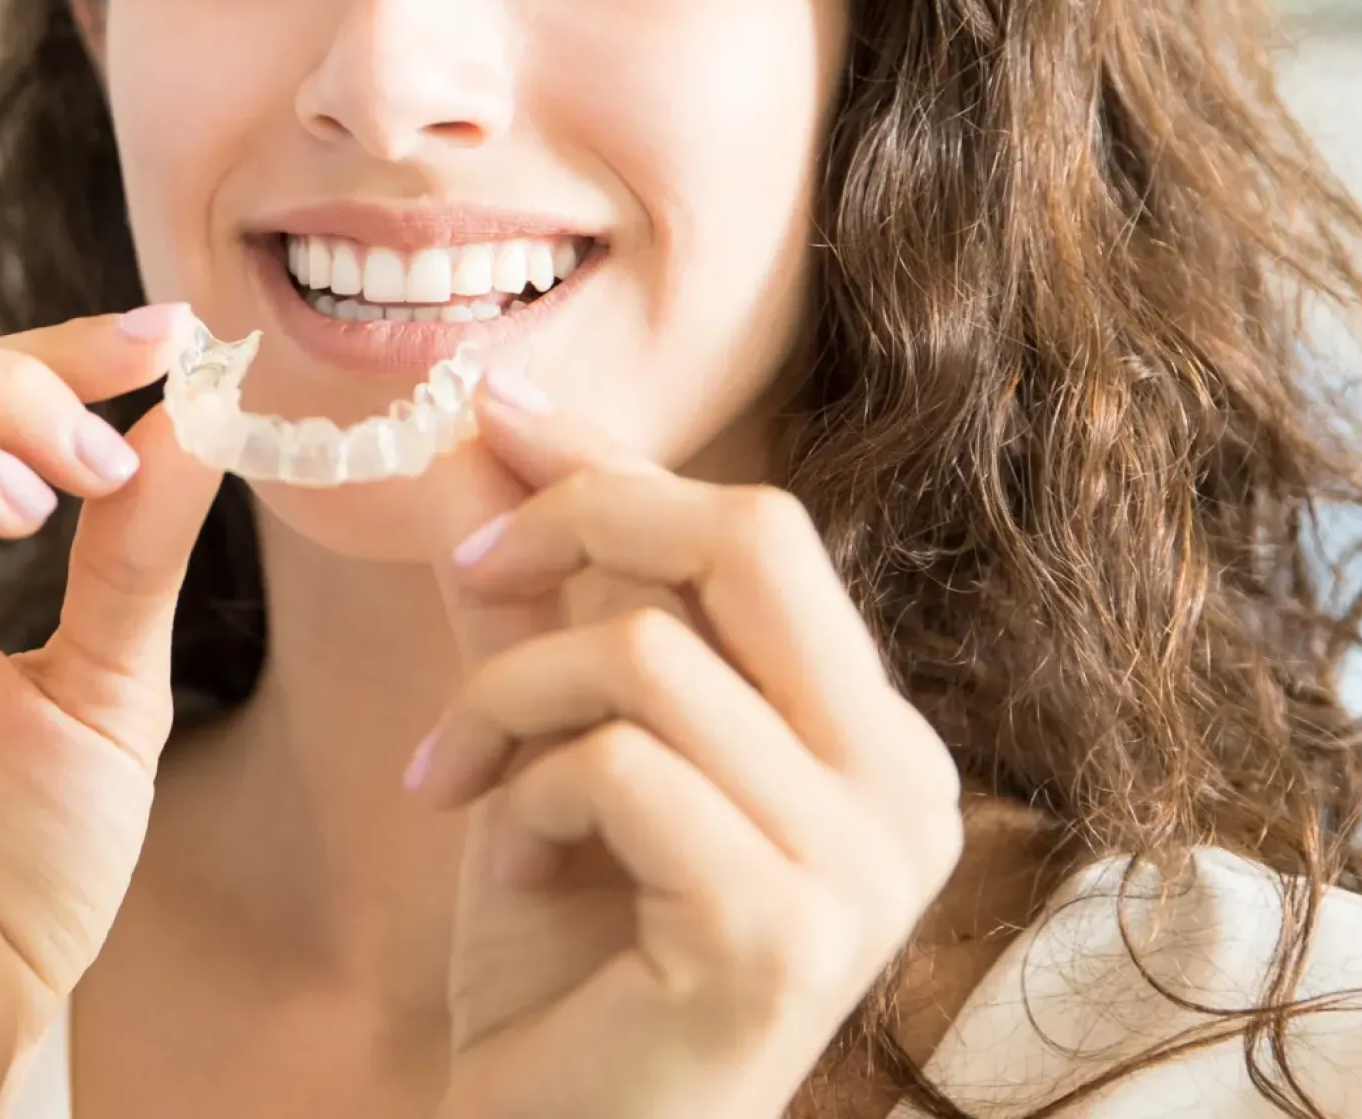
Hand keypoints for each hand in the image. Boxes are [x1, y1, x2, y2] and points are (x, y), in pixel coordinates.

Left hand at [412, 377, 963, 1118]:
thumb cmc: (568, 955)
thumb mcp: (549, 742)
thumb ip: (534, 598)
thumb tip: (477, 441)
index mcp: (871, 732)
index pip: (758, 531)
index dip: (618, 459)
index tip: (497, 407)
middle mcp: (902, 785)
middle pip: (752, 537)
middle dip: (586, 515)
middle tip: (472, 566)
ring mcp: (860, 864)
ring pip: (649, 653)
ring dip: (510, 696)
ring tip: (459, 776)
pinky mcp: (781, 932)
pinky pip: (617, 765)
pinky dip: (523, 792)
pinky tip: (502, 864)